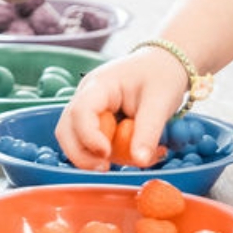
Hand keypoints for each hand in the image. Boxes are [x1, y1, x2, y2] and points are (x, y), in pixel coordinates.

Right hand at [54, 48, 188, 169]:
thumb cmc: (163, 75)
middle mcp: (86, 96)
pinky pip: (93, 143)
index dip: (89, 138)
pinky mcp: (97, 120)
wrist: (165, 63)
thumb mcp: (160, 103)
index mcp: (99, 85)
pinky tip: (136, 151)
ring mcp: (89, 109)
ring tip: (136, 156)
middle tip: (106, 168)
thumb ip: (148, 133)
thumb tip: (139, 161)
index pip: (80, 113)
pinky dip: (112, 153)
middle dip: (82, 155)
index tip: (106, 154)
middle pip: (66, 131)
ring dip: (99, 156)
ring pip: (77, 141)